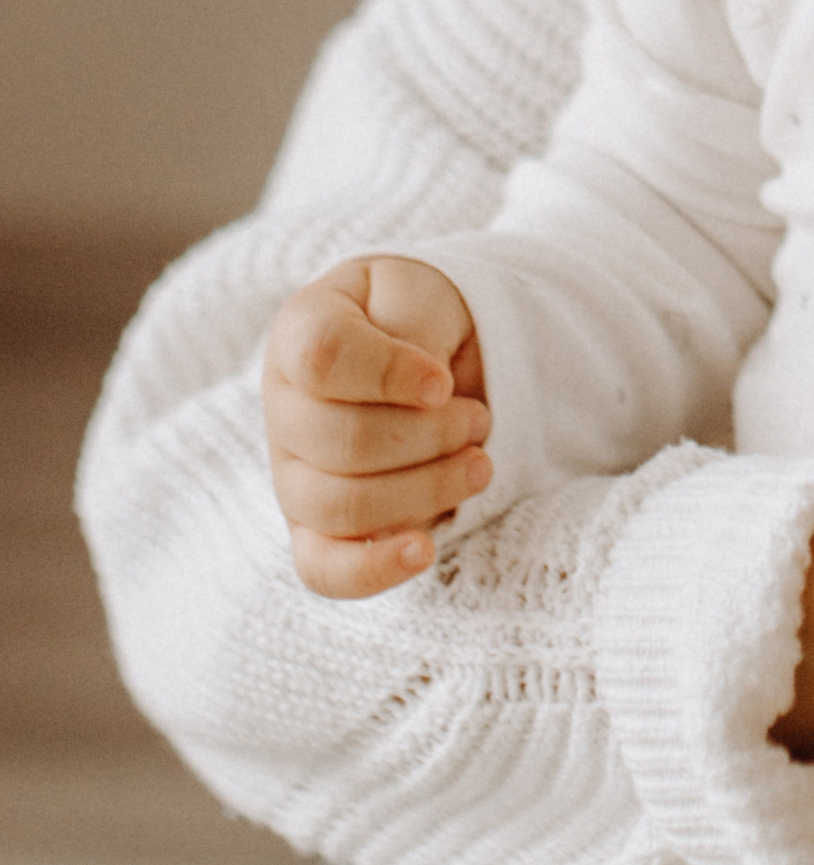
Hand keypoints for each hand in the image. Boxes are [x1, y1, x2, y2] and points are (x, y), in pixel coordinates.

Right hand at [264, 257, 490, 598]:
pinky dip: (374, 568)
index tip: (442, 382)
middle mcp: (285, 408)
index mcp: (301, 332)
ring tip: (479, 463)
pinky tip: (426, 550)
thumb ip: (413, 327)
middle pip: (344, 443)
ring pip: (344, 506)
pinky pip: (325, 569)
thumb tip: (427, 395)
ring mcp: (294, 475)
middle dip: (432, 435)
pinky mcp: (317, 531)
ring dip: (429, 489)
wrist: (435, 355)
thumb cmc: (422, 319)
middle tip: (478, 418)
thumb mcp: (422, 294)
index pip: (322, 358)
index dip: (390, 374)